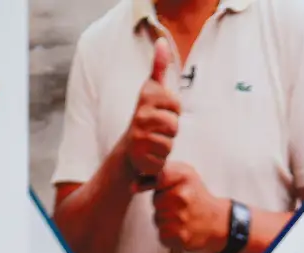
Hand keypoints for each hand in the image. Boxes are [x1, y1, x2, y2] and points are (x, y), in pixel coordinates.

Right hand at [124, 40, 182, 181]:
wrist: (127, 150)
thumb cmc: (145, 117)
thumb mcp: (151, 90)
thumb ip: (158, 67)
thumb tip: (162, 41)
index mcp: (146, 97)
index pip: (176, 105)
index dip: (173, 112)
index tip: (161, 112)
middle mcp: (140, 115)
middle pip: (174, 125)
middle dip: (170, 130)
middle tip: (157, 130)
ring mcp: (139, 136)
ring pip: (170, 142)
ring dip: (165, 145)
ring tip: (153, 142)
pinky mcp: (139, 156)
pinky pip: (163, 158)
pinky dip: (159, 160)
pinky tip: (149, 155)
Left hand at [152, 163, 231, 252]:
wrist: (216, 221)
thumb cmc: (196, 196)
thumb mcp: (184, 175)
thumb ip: (160, 174)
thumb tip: (133, 186)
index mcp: (184, 177)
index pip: (156, 179)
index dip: (149, 185)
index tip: (145, 188)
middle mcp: (183, 197)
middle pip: (155, 202)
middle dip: (162, 204)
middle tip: (177, 205)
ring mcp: (182, 218)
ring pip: (157, 219)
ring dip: (165, 220)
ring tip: (180, 217)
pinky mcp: (181, 237)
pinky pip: (162, 235)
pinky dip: (169, 234)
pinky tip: (180, 228)